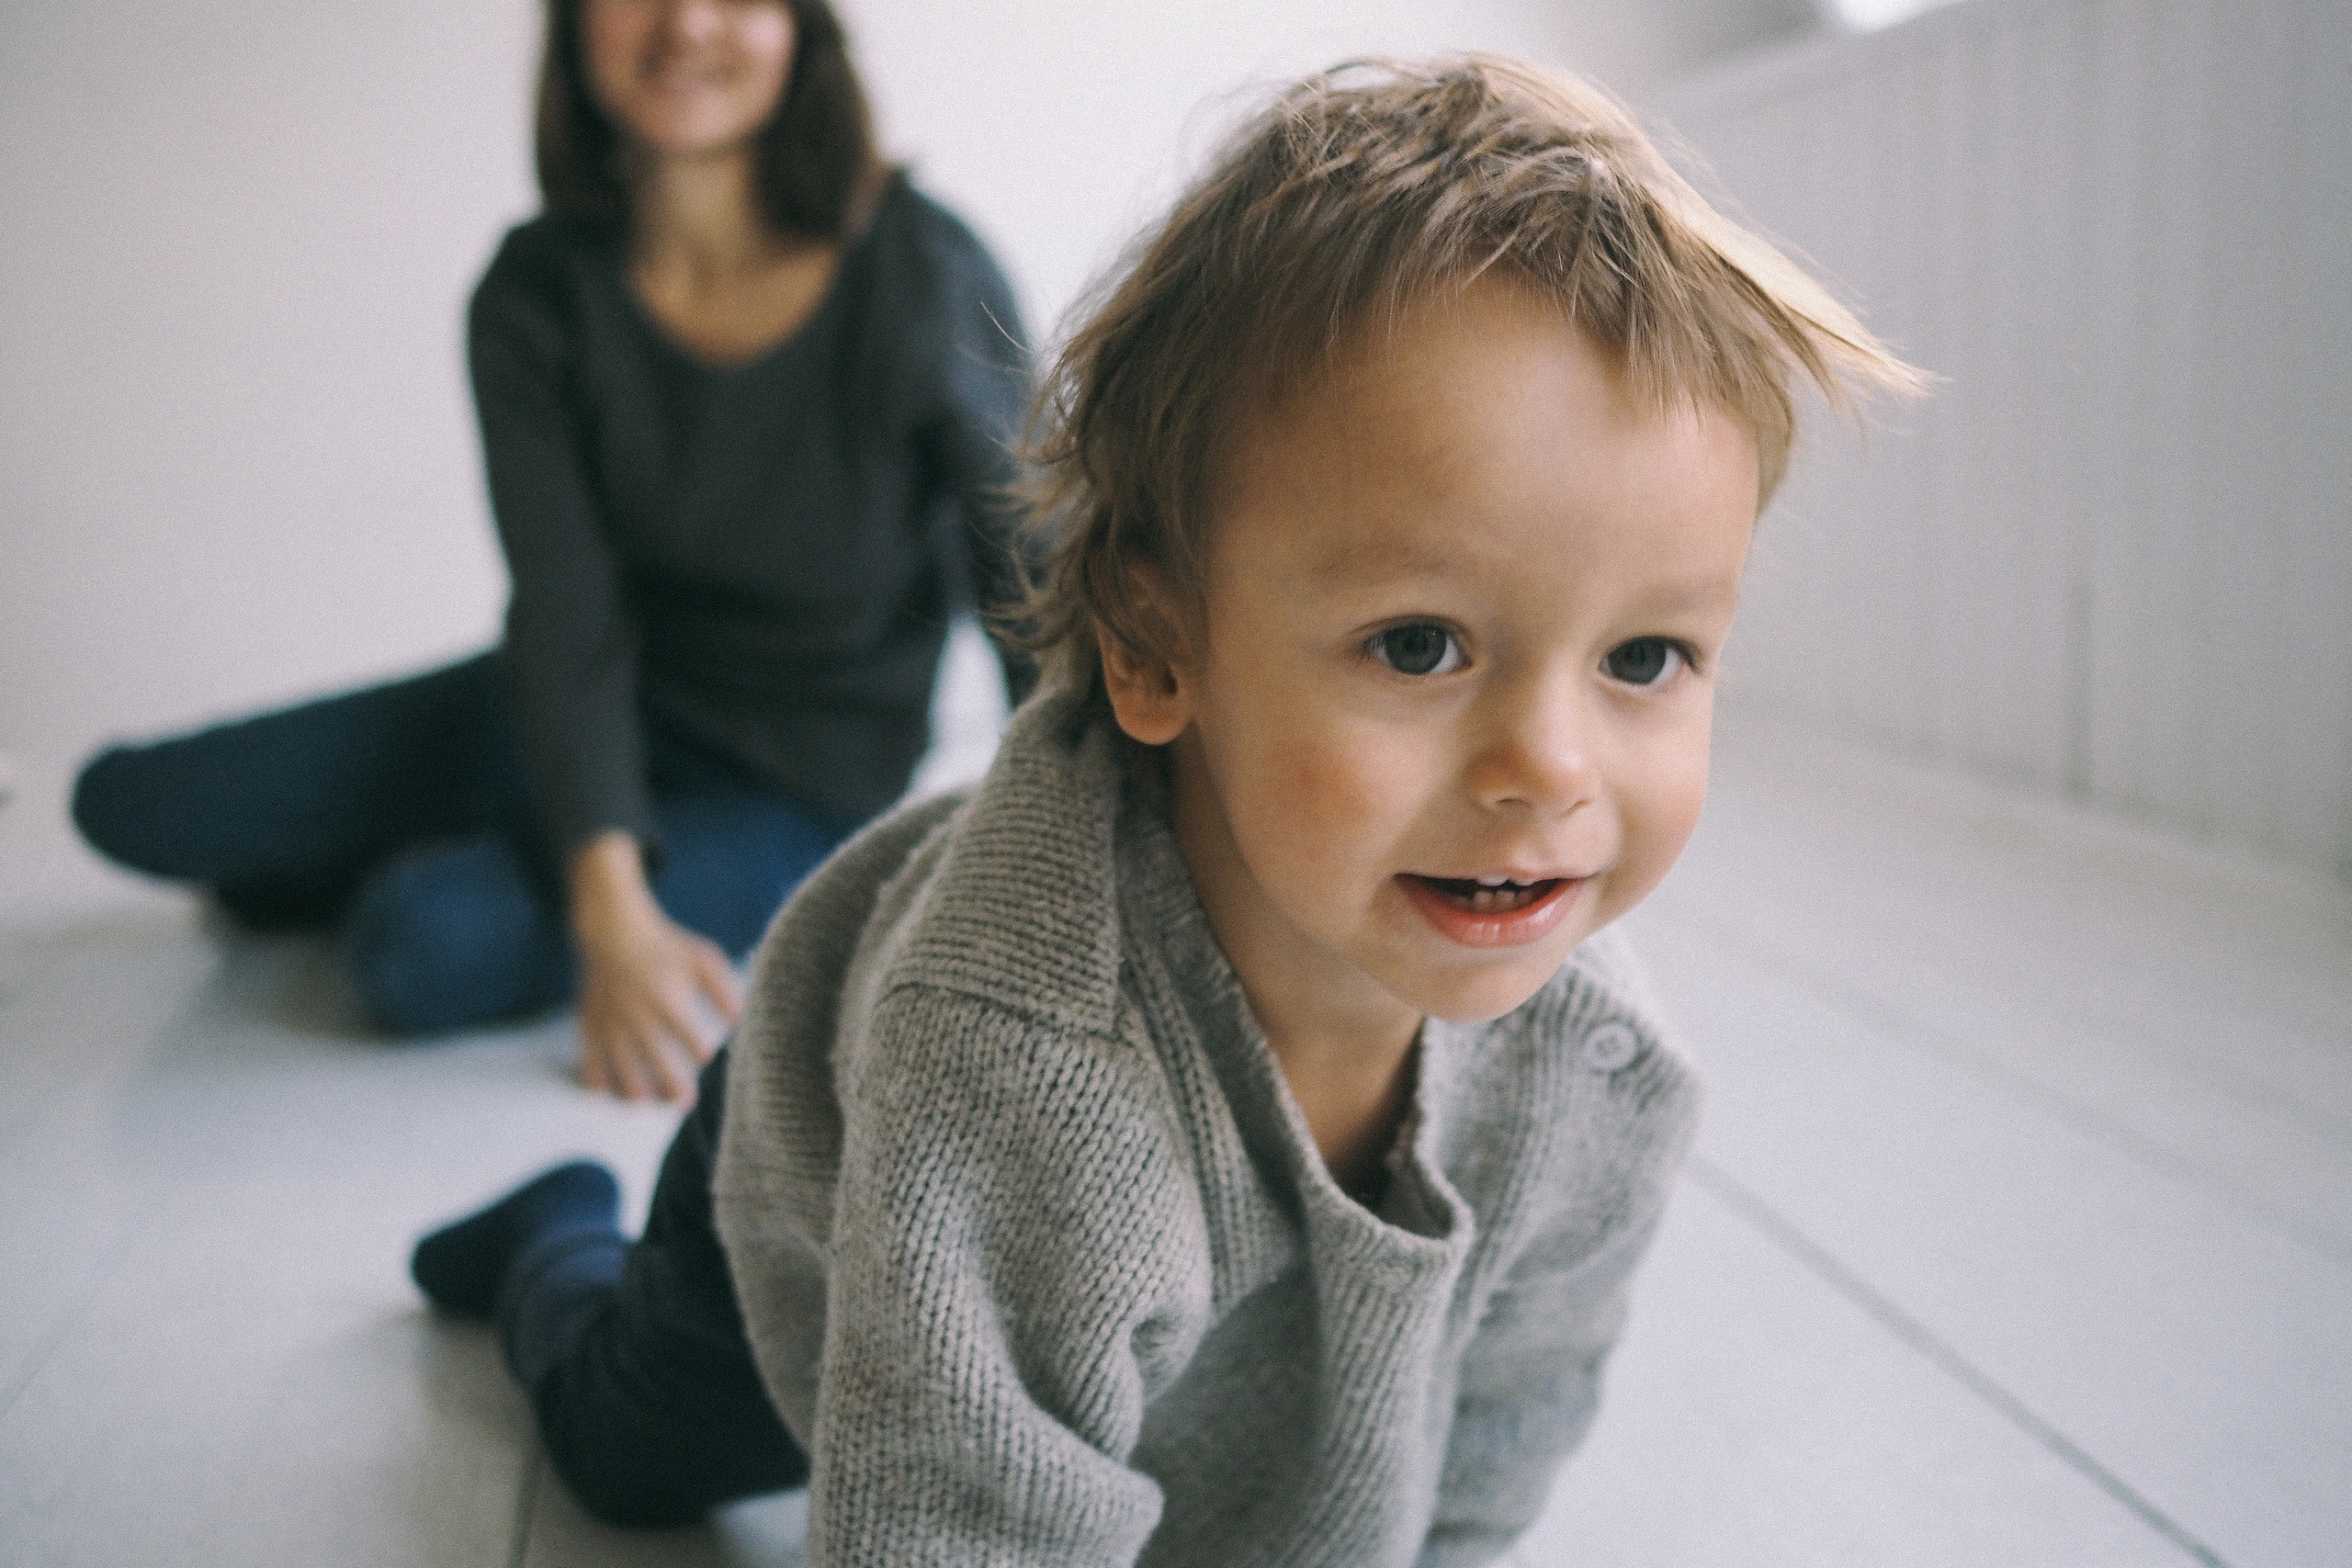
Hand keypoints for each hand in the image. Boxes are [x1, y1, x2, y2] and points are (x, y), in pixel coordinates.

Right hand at [566, 831, 742, 1101]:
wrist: (614, 930)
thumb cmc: (667, 946)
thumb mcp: (703, 960)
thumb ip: (725, 992)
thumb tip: (745, 1023)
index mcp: (669, 999)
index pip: (694, 1043)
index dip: (705, 1058)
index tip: (711, 1063)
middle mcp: (638, 1014)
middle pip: (657, 1063)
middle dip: (673, 1089)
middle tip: (686, 1103)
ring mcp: (611, 1022)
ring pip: (621, 1069)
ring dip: (636, 1093)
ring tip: (647, 1106)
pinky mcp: (591, 1024)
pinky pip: (590, 1061)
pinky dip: (598, 1081)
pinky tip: (608, 1094)